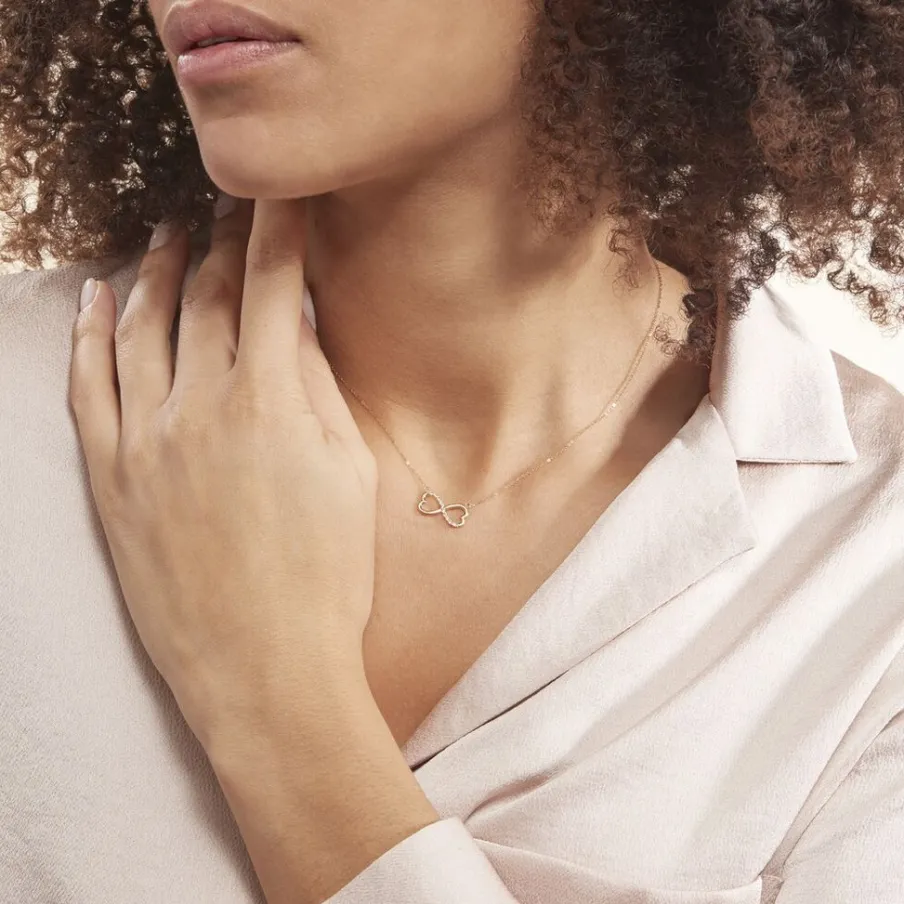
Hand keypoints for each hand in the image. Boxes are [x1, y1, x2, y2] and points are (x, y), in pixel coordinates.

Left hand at [68, 198, 377, 751]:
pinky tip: (97, 298)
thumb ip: (321, 389)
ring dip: (154, 271)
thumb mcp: (350, 472)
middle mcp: (200, 406)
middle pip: (206, 296)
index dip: (278, 231)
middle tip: (230, 210)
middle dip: (221, 242)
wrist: (266, 669)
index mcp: (272, 401)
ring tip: (167, 235)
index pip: (271, 285)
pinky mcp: (110, 478)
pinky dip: (88, 335)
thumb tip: (301, 329)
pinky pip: (87, 387)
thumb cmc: (329, 577)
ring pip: (141, 327)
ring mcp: (145, 440)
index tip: (283, 196)